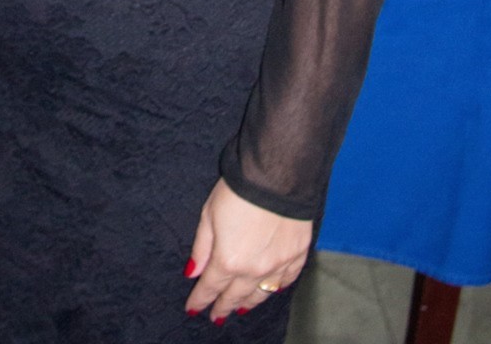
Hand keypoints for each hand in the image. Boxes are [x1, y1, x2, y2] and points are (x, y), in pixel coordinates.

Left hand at [185, 179, 311, 323]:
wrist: (276, 175)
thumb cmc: (238, 190)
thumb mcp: (209, 214)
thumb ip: (202, 247)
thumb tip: (193, 272)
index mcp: (229, 260)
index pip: (211, 287)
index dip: (200, 300)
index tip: (194, 309)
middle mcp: (254, 270)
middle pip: (235, 296)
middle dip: (223, 307)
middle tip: (216, 316)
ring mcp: (278, 265)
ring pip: (261, 293)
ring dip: (248, 302)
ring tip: (239, 308)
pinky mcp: (297, 256)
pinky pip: (285, 281)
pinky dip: (275, 288)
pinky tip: (269, 290)